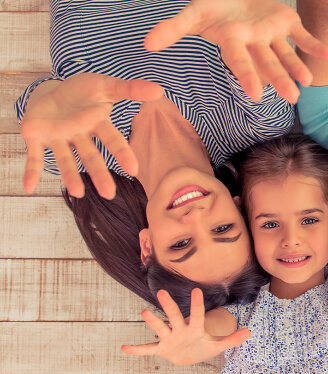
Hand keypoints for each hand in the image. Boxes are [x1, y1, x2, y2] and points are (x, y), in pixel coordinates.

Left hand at [20, 73, 162, 198]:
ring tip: (78, 193)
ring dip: (70, 176)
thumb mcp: (106, 86)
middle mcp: (79, 135)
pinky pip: (34, 156)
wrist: (52, 93)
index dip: (122, 153)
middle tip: (109, 194)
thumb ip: (130, 89)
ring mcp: (58, 137)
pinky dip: (31, 171)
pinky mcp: (36, 137)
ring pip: (65, 159)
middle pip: (90, 156)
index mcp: (97, 124)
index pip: (111, 139)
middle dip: (99, 174)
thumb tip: (159, 90)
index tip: (132, 169)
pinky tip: (28, 186)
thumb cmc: (82, 92)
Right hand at [121, 288, 249, 364]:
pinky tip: (124, 348)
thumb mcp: (218, 345)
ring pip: (160, 329)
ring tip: (145, 312)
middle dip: (169, 306)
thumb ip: (232, 339)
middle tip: (161, 292)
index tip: (196, 290)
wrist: (190, 356)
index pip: (197, 315)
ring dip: (153, 322)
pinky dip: (137, 350)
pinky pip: (148, 349)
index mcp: (195, 328)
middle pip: (174, 316)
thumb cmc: (203, 347)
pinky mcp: (162, 349)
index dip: (197, 304)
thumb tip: (250, 332)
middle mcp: (180, 329)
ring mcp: (170, 338)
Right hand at [145, 0, 327, 102]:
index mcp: (233, 42)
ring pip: (286, 53)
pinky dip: (315, 45)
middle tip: (292, 97)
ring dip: (297, 67)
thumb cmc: (213, 6)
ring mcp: (271, 34)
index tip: (255, 94)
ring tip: (308, 82)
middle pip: (267, 63)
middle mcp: (254, 43)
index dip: (247, 75)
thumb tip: (146, 45)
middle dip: (279, 79)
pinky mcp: (286, 23)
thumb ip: (173, 28)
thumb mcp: (194, 13)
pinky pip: (303, 35)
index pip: (240, 61)